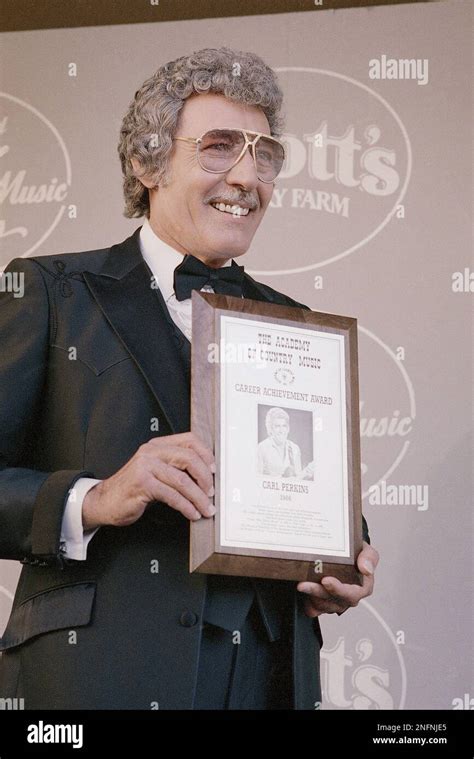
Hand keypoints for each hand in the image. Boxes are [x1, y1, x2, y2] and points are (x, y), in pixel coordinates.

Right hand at [82, 432, 214, 529]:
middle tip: (212, 493)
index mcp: (157, 446)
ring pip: (182, 480)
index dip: (206, 455)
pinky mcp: (142, 484)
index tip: (214, 470)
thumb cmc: (132, 488)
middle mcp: (151, 452)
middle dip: (205, 478)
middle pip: (189, 458)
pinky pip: (172, 495)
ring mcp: (146, 467)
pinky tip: (192, 513)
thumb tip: (205, 476)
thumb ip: (175, 468)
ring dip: (198, 498)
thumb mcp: (155, 472)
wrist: (105, 501)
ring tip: (206, 508)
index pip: (189, 440)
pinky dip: (186, 506)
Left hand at [296, 542, 378, 617]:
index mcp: (363, 587)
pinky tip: (303, 593)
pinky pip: (314, 610)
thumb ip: (369, 557)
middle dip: (317, 592)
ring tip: (301, 584)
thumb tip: (366, 569)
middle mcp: (349, 597)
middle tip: (304, 584)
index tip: (326, 581)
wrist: (344, 554)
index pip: (351, 594)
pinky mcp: (324, 604)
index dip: (338, 589)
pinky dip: (307, 603)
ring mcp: (336, 603)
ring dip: (310, 596)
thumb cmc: (356, 553)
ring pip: (322, 606)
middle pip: (334, 601)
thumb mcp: (366, 550)